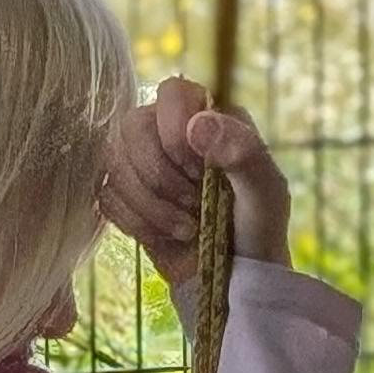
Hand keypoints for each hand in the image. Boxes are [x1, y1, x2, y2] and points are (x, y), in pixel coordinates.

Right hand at [101, 73, 292, 285]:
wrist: (237, 279)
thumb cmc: (258, 230)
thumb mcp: (266, 193)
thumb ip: (243, 153)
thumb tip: (199, 125)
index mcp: (209, 116)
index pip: (172, 93)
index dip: (176, 132)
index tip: (198, 172)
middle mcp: (170, 131)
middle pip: (133, 126)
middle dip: (160, 175)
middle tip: (194, 205)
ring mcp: (143, 163)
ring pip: (114, 162)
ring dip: (150, 204)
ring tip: (187, 229)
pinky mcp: (127, 197)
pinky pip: (107, 197)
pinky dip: (137, 222)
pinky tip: (166, 236)